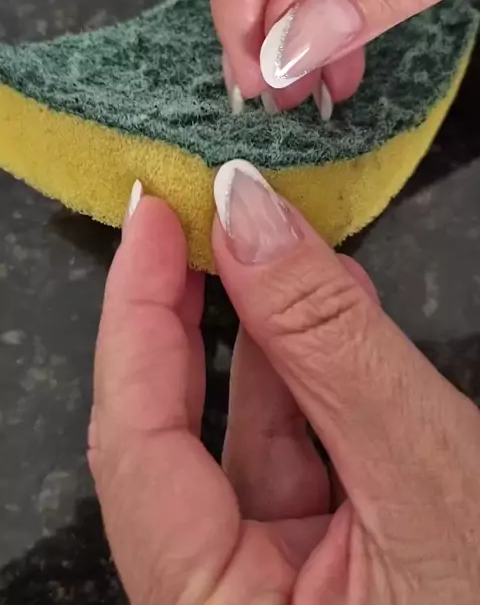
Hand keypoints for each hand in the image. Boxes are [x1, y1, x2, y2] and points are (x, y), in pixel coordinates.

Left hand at [90, 165, 479, 603]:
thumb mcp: (426, 475)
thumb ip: (329, 344)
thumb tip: (248, 214)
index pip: (133, 443)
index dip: (133, 314)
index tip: (153, 214)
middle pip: (166, 437)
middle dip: (177, 316)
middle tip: (188, 218)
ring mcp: (267, 591)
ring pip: (236, 441)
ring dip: (260, 338)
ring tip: (275, 250)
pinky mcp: (313, 569)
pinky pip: (289, 459)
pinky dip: (307, 380)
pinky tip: (330, 316)